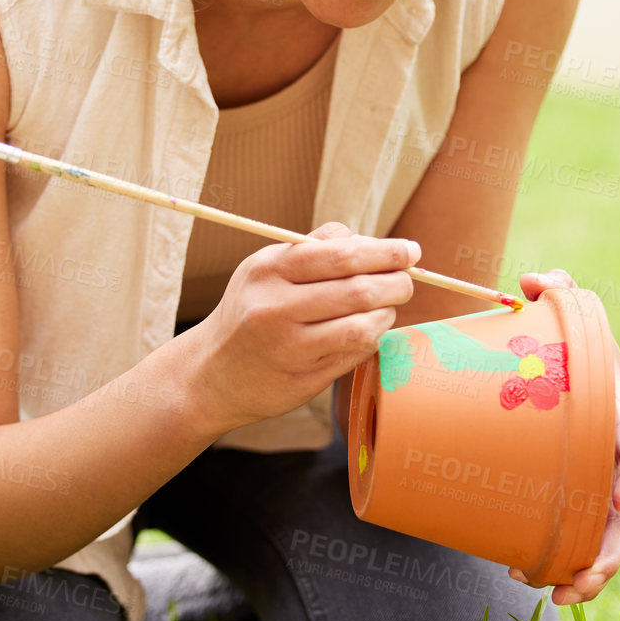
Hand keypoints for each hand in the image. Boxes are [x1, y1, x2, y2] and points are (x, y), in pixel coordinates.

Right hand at [188, 223, 419, 432]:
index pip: (340, 254)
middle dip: (395, 283)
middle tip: (406, 282)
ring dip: (386, 314)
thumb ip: (313, 249)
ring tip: (386, 308)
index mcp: (268, 271)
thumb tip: (372, 241)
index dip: (384, 252)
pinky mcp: (303, 379)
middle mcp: (275, 308)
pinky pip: (355, 354)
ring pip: (363, 326)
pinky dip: (371, 339)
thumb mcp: (264, 270)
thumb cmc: (249, 312)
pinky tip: (367, 332)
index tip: (410, 251)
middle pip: (357, 290)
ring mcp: (289, 348)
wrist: (210, 374)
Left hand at [507, 267, 619, 605]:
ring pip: (606, 540)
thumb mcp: (569, 315)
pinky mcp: (577, 502)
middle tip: (582, 578)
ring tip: (560, 597)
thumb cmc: (573, 347)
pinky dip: (566, 567)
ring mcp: (599, 486)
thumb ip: (554, 291)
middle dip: (608, 551)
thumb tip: (533, 280)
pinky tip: (538, 583)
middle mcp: (616, 460)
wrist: (574, 376)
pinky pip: (579, 541)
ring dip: (590, 573)